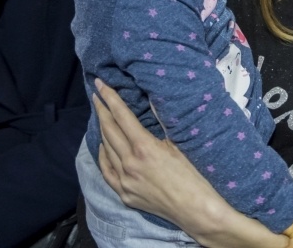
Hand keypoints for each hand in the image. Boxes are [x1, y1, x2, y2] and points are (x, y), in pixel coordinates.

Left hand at [93, 79, 286, 247]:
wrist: (195, 209)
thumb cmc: (192, 174)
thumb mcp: (178, 143)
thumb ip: (161, 120)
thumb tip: (152, 98)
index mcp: (144, 147)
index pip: (121, 116)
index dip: (109, 98)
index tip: (100, 84)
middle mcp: (129, 163)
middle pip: (109, 130)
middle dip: (102, 110)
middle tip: (97, 95)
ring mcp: (124, 181)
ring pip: (105, 150)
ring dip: (102, 130)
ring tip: (101, 116)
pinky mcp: (124, 194)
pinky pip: (107, 171)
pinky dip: (103, 156)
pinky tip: (103, 147)